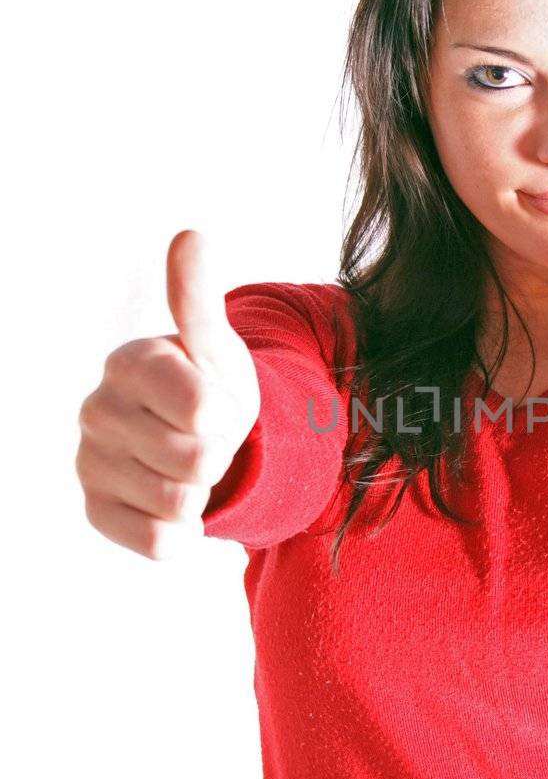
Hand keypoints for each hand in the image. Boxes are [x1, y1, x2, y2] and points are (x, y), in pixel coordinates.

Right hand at [76, 231, 260, 559]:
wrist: (196, 437)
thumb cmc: (207, 383)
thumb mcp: (214, 344)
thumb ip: (198, 299)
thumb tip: (191, 236)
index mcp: (129, 363)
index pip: (200, 409)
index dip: (226, 414)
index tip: (214, 404)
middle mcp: (97, 411)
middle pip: (197, 460)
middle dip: (218, 454)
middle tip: (204, 438)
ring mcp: (91, 463)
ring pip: (181, 503)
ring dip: (203, 492)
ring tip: (189, 465)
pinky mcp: (96, 511)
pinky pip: (160, 542)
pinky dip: (182, 530)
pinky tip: (173, 502)